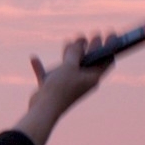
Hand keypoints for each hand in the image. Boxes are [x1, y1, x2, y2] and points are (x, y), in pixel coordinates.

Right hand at [11, 30, 118, 144]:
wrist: (43, 110)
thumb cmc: (60, 88)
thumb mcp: (70, 66)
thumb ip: (75, 52)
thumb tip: (79, 41)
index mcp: (92, 77)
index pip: (106, 59)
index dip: (110, 46)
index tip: (110, 33)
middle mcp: (82, 81)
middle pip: (90, 62)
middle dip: (92, 47)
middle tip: (95, 34)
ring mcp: (68, 85)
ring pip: (71, 66)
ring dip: (71, 54)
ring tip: (71, 41)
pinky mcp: (54, 88)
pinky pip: (49, 74)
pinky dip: (43, 67)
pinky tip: (34, 58)